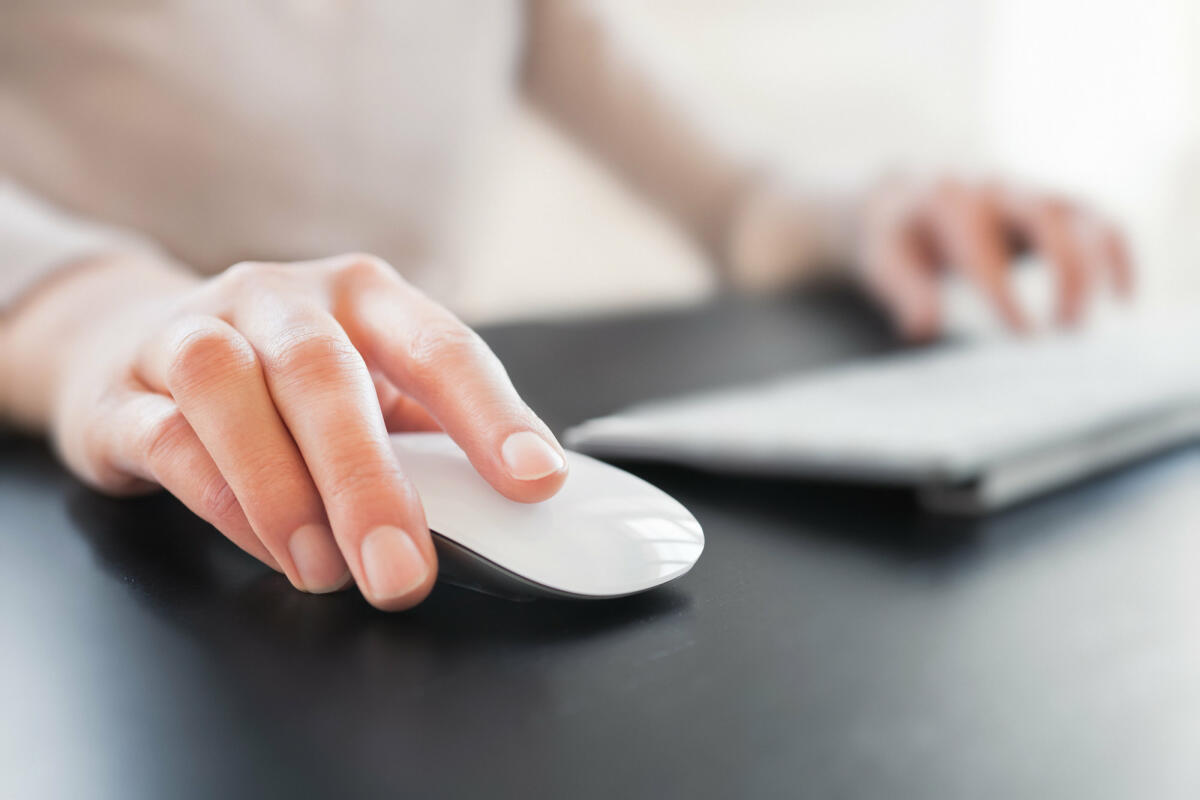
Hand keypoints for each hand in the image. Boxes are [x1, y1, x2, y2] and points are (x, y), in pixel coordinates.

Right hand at [4, 253, 566, 608]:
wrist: (132, 342)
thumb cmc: (283, 379)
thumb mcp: (369, 387)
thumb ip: (427, 436)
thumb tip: (512, 504)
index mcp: (362, 297)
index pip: (439, 345)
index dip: (491, 413)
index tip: (535, 480)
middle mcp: (278, 299)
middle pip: (324, 372)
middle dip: (369, 482)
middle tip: (404, 573)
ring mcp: (192, 334)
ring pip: (228, 388)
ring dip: (283, 490)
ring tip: (327, 570)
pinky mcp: (122, 391)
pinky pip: (165, 437)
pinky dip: (220, 499)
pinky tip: (267, 546)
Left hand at [724, 174, 1132, 339]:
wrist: (895, 199)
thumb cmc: (891, 239)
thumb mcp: (881, 262)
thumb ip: (903, 291)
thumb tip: (924, 328)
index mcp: (947, 200)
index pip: (983, 245)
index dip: (1006, 291)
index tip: (1025, 336)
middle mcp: (995, 188)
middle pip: (1047, 221)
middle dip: (1064, 277)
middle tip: (1061, 333)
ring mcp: (1029, 192)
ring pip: (1084, 217)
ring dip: (1096, 270)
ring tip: (1081, 326)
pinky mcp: (1054, 203)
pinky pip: (1101, 220)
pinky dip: (1119, 255)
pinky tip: (1123, 298)